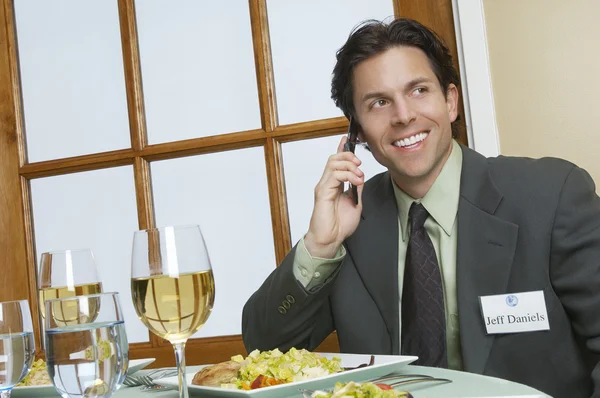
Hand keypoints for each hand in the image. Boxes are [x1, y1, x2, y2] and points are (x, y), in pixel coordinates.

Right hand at [304, 136, 363, 257]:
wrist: (330, 240)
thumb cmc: (339, 225)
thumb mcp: (355, 203)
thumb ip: (357, 188)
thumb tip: (361, 175)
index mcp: (334, 185)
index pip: (336, 162)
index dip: (341, 149)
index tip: (347, 139)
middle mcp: (327, 183)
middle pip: (334, 158)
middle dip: (348, 156)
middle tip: (359, 164)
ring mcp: (324, 186)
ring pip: (333, 163)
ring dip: (349, 165)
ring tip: (359, 176)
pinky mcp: (322, 192)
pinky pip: (333, 175)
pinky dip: (346, 175)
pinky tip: (355, 182)